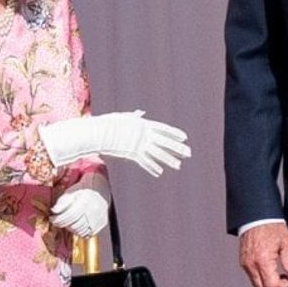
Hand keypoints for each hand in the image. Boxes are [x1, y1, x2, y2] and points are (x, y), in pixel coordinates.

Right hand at [40, 110, 190, 176]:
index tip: (185, 137)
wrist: (98, 132)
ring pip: (158, 153)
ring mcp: (139, 144)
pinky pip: (145, 162)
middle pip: (165, 142)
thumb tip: (140, 113)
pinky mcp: (132, 154)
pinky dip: (152, 167)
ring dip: (169, 160)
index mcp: (144, 124)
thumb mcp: (123, 117)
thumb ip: (134, 117)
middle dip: (178, 148)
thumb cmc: (108, 124)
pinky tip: (159, 172)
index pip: (163, 128)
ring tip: (179, 165)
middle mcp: (145, 134)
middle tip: (189, 153)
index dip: (175, 133)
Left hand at [50, 183, 109, 235]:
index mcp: (85, 202)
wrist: (100, 189)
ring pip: (81, 231)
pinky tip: (76, 226)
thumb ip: (62, 202)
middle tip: (58, 221)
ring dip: (71, 229)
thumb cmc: (82, 190)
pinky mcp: (102, 223)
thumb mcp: (71, 192)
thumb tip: (54, 211)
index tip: (52, 219)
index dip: (58, 219)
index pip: (69, 216)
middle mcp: (93, 211)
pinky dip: (80, 232)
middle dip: (63, 224)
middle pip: (74, 225)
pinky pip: (88, 233)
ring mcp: (99, 218)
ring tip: (67, 223)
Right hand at [239, 222, 287, 286]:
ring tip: (278, 274)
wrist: (256, 217)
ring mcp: (245, 264)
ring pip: (257, 286)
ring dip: (268, 285)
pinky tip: (270, 270)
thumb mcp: (287, 243)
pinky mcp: (243, 262)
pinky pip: (252, 277)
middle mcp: (251, 265)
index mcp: (263, 260)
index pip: (271, 286)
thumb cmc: (272, 227)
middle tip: (285, 280)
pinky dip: (262, 279)